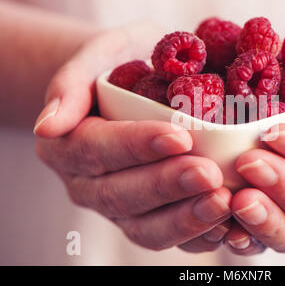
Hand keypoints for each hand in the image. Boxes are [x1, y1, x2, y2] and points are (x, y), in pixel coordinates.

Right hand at [34, 24, 231, 251]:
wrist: (135, 84)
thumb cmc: (123, 63)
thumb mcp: (101, 53)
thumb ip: (71, 83)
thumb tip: (48, 126)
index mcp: (69, 144)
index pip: (98, 149)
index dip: (137, 146)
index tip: (180, 135)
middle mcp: (89, 183)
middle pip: (121, 194)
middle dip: (167, 186)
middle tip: (209, 174)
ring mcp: (119, 207)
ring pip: (145, 227)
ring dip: (185, 218)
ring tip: (223, 202)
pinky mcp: (148, 219)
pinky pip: (170, 238)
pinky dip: (199, 236)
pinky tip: (229, 225)